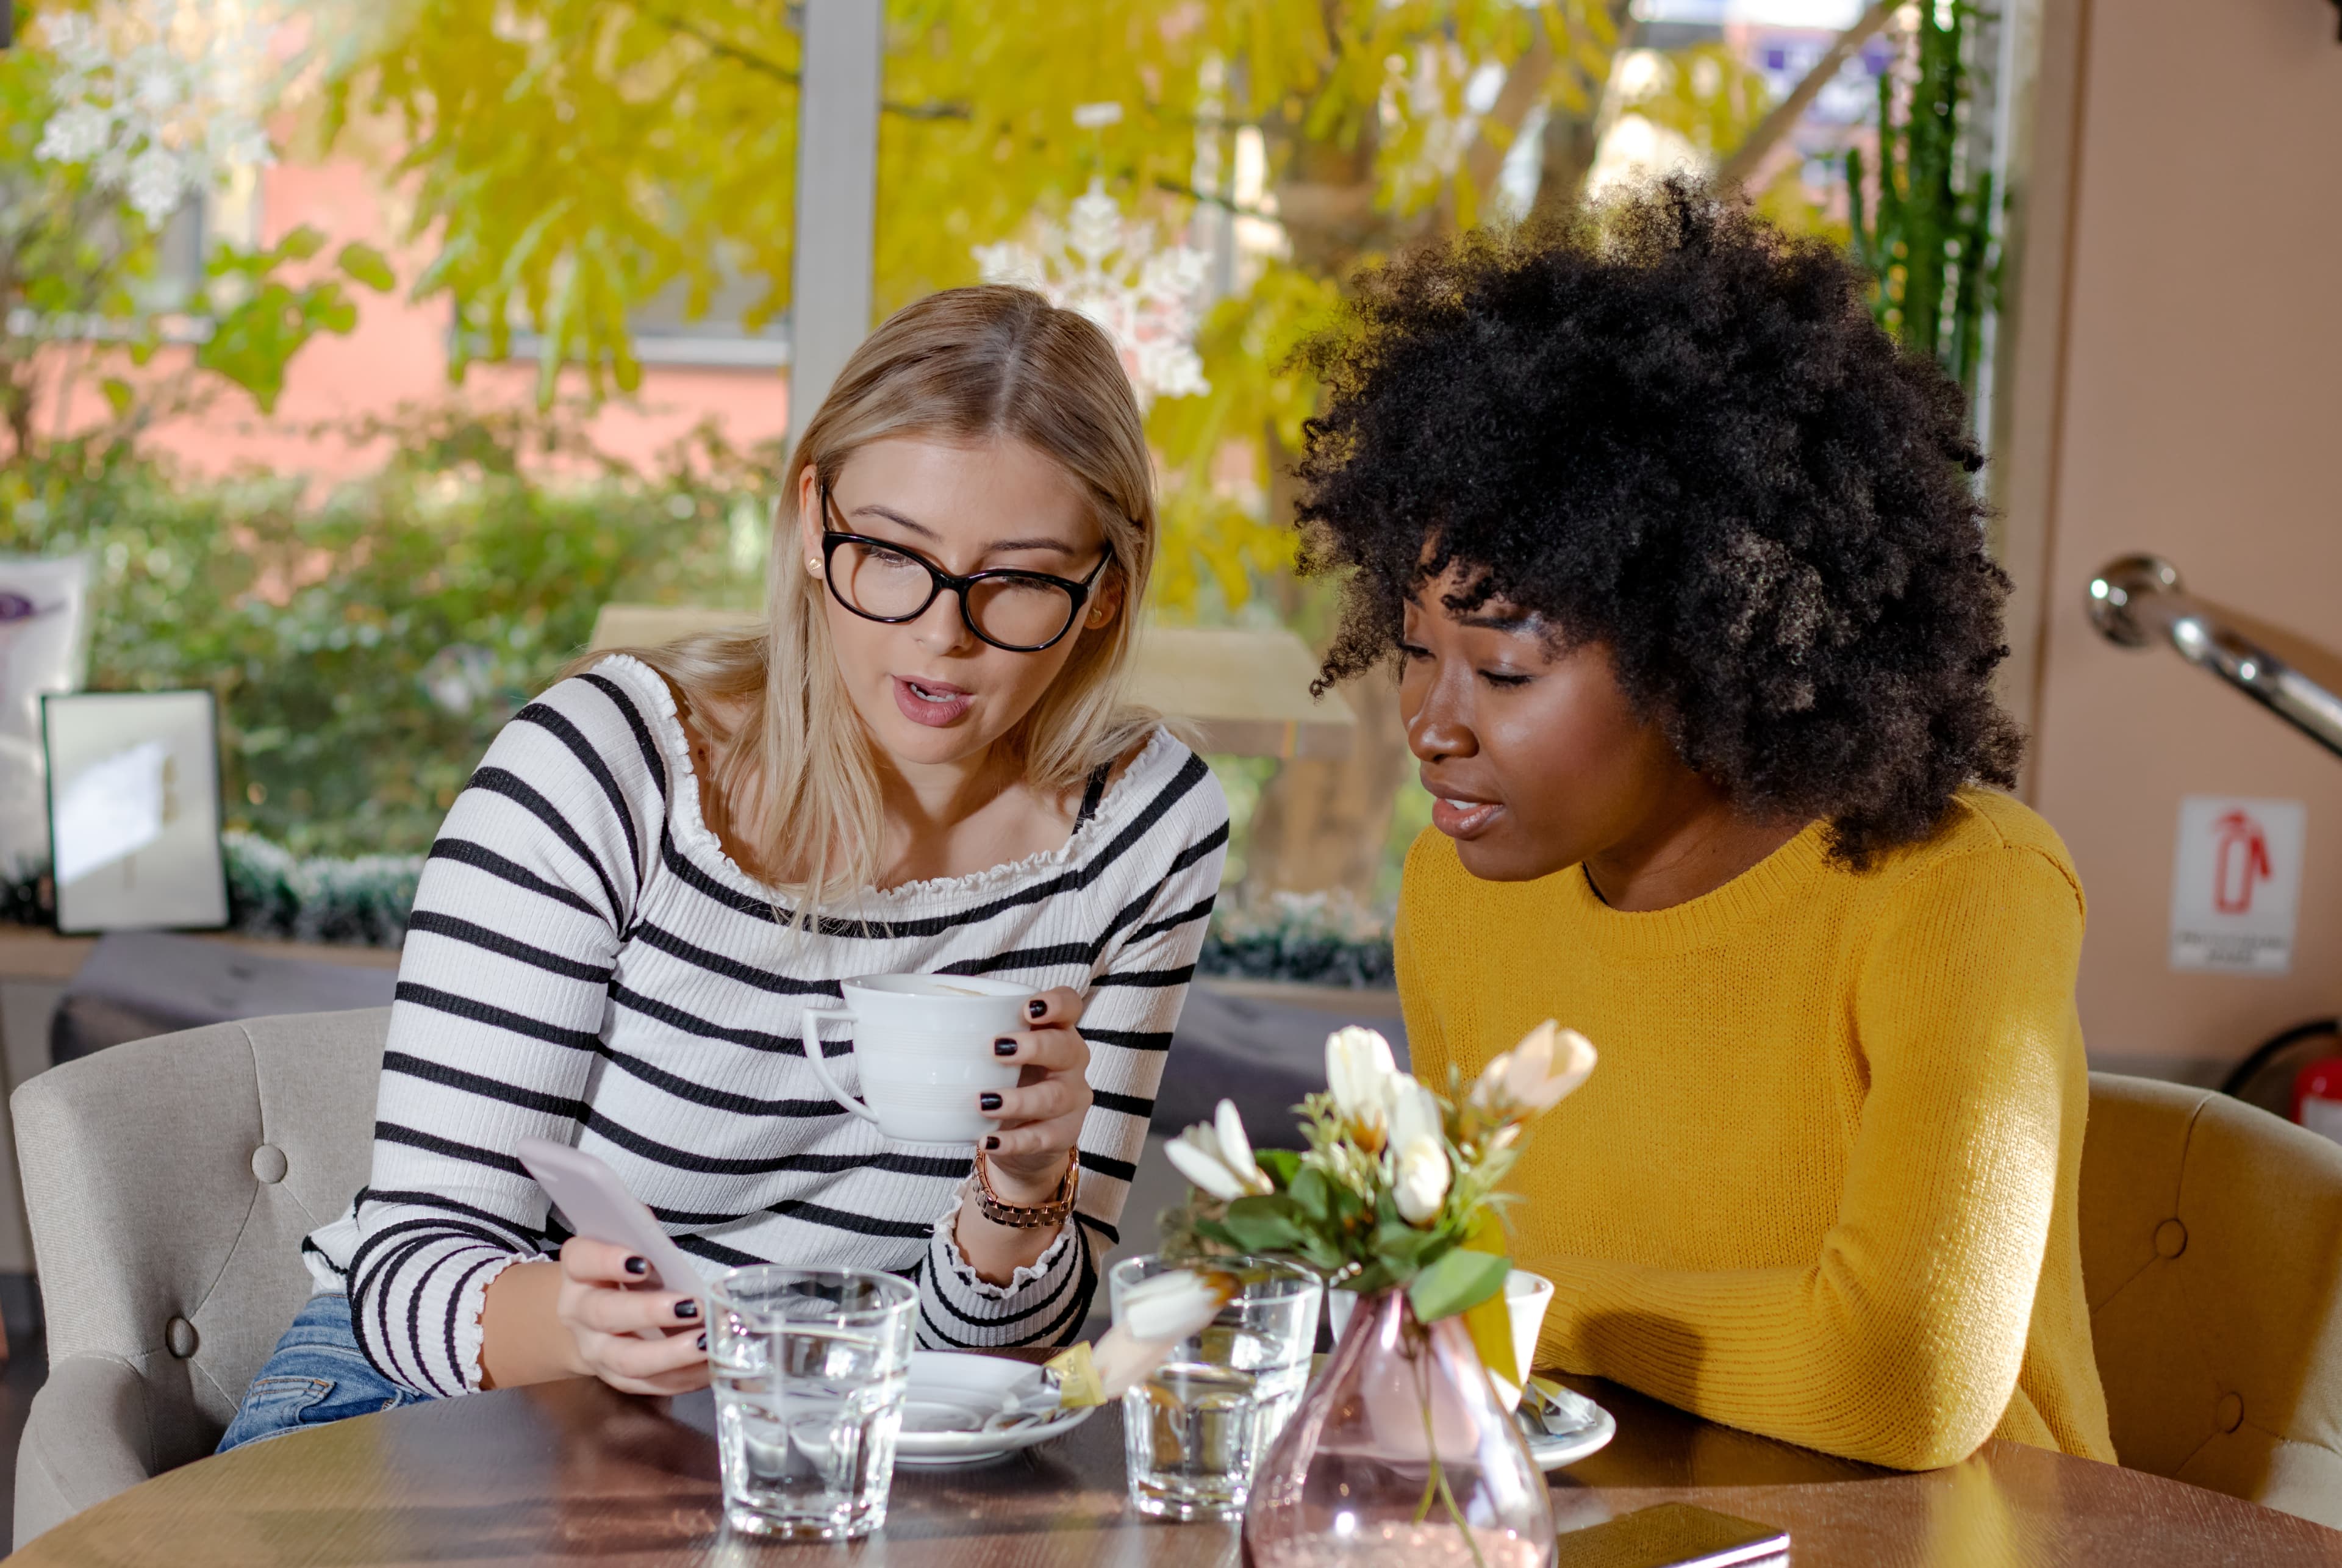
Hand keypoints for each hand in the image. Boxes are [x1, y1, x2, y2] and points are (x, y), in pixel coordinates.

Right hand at [553, 1238, 710, 1395]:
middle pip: (605, 1314)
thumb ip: (647, 1241)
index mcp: (579, 1271)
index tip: (642, 1263)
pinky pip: (648, 1385)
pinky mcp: (616, 1379)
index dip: (607, 1261)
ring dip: (670, 1354)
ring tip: (706, 1342)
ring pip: (626, 1360)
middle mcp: (579, 1313)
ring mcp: (595, 1351)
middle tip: (691, 1307)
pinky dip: (683, 1378)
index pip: (582, 1261)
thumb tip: (677, 1248)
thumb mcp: (627, 1248)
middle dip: (650, 1312)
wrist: (593, 1318)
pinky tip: (710, 1366)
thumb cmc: (622, 1272)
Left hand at [980, 986, 1090, 1202]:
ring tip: (984, 1102)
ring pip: (1052, 1096)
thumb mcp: (996, 1056)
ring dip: (1017, 1099)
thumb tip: (896, 1021)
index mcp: (1056, 1031)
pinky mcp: (1062, 1136)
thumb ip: (968, 1035)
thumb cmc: (1006, 1083)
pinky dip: (1013, 1141)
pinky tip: (989, 1140)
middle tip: (996, 1048)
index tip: (1028, 1008)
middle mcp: (1071, 1062)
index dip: (1055, 1003)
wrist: (1028, 1143)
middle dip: (1034, 1046)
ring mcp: (1071, 1100)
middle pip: (1066, 1047)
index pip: (1069, 1006)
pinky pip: (1040, 1138)